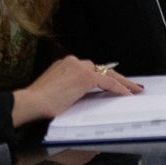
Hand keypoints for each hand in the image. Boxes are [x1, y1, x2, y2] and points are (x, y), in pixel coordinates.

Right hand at [12, 55, 141, 125]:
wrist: (31, 102)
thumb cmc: (38, 102)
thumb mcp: (56, 90)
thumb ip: (70, 88)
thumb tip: (83, 95)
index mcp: (65, 64)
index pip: (90, 69)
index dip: (104, 77)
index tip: (113, 83)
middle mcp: (73, 61)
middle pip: (102, 69)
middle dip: (118, 78)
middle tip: (131, 85)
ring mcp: (80, 67)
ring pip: (108, 74)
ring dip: (122, 83)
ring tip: (134, 90)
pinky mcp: (85, 76)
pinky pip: (108, 83)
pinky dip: (118, 89)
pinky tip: (126, 94)